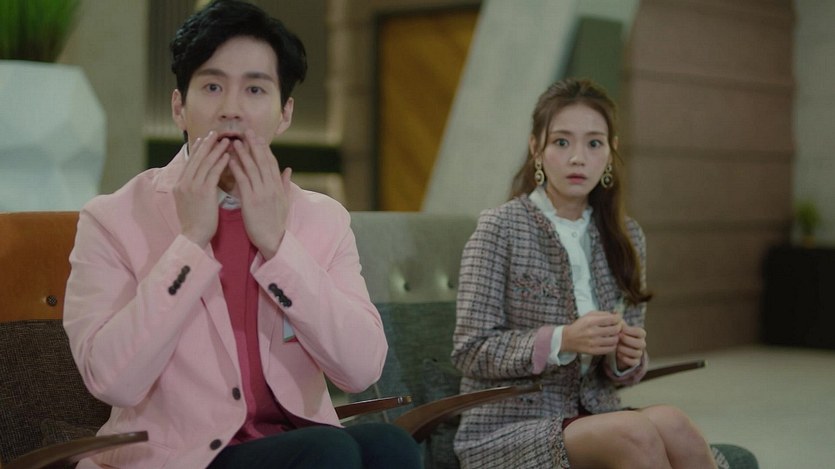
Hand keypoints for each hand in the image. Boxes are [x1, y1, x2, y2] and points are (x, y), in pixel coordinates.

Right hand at [174, 132, 229, 246]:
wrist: (193, 236)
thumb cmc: (195, 222)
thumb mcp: (188, 202)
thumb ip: (192, 188)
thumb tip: (198, 179)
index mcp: (179, 184)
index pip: (189, 162)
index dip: (198, 149)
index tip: (204, 139)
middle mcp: (183, 183)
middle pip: (196, 158)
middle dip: (206, 144)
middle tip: (215, 133)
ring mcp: (192, 187)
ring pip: (205, 163)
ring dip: (216, 150)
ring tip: (225, 140)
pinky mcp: (203, 192)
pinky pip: (213, 173)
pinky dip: (220, 162)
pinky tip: (228, 155)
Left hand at [228, 129, 292, 258]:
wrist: (273, 240)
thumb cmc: (276, 223)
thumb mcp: (285, 202)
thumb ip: (286, 184)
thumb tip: (288, 169)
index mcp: (279, 187)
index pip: (272, 163)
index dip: (265, 149)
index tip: (258, 137)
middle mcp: (271, 187)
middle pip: (263, 161)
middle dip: (255, 145)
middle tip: (247, 131)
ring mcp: (262, 193)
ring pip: (252, 168)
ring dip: (244, 153)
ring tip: (236, 141)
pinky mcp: (251, 200)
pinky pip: (243, 180)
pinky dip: (237, 168)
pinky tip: (230, 160)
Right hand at [562, 311, 621, 355]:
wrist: (567, 339)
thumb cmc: (579, 325)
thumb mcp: (588, 315)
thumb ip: (602, 314)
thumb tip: (615, 315)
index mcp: (591, 321)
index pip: (611, 319)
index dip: (618, 318)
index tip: (618, 318)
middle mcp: (592, 332)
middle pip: (615, 329)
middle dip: (620, 327)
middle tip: (618, 326)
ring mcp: (593, 343)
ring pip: (614, 340)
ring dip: (617, 336)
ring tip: (614, 335)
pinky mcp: (594, 351)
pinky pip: (610, 349)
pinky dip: (613, 345)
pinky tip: (610, 342)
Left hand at [615, 322, 645, 369]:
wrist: (617, 348)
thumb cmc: (619, 335)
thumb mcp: (618, 327)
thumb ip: (618, 320)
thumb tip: (615, 312)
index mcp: (639, 334)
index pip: (641, 332)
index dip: (631, 331)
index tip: (621, 330)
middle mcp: (641, 343)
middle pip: (641, 343)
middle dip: (628, 340)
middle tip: (618, 338)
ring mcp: (639, 353)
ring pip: (637, 353)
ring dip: (625, 349)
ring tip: (617, 346)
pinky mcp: (635, 362)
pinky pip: (633, 362)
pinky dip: (625, 358)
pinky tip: (618, 354)